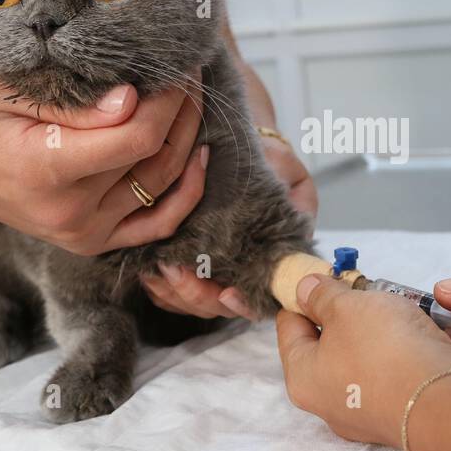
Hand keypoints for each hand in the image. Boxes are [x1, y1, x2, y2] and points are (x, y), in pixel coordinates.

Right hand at [0, 76, 207, 255]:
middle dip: (181, 109)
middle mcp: (69, 211)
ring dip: (188, 138)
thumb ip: (72, 103)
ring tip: (191, 99)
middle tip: (188, 71)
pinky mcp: (95, 242)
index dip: (167, 100)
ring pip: (164, 184)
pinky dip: (187, 191)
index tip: (175, 65)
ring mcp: (84, 233)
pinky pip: (159, 223)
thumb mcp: (8, 92)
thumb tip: (132, 99)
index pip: (134, 137)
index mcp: (44, 169)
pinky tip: (199, 155)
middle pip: (154, 157)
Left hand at [141, 132, 316, 319]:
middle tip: (174, 270)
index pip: (257, 298)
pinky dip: (158, 286)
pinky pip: (167, 291)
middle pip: (215, 306)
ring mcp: (210, 272)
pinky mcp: (184, 264)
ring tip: (156, 268)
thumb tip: (302, 234)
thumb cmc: (269, 160)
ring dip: (171, 292)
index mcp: (269, 260)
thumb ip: (300, 202)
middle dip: (193, 294)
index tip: (227, 293)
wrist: (244, 144)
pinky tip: (148, 268)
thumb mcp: (291, 175)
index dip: (243, 304)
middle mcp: (239, 272)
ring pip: (187, 303)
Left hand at [276, 274, 450, 445]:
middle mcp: (331, 401)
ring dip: (384, 329)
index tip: (319, 277)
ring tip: (400, 304)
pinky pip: (399, 371)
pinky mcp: (404, 411)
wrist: (446, 399)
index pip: (290, 328)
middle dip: (349, 312)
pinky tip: (425, 329)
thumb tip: (305, 290)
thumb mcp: (346, 307)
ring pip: (369, 356)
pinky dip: (410, 349)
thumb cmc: (384, 351)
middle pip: (331, 344)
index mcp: (303, 378)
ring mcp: (369, 411)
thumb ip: (322, 295)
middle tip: (364, 288)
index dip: (301, 297)